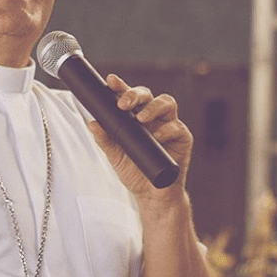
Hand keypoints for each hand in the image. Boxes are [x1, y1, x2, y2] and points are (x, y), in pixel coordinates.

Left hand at [88, 74, 192, 198]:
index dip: (121, 87)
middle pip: (148, 95)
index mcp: (136, 118)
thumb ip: (105, 140)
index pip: (129, 97)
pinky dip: (166, 130)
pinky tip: (157, 137)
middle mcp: (154, 118)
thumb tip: (93, 123)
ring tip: (141, 118)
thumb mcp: (116, 157)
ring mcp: (169, 126)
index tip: (111, 81)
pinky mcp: (183, 138)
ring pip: (167, 103)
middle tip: (123, 104)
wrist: (153, 195)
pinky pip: (177, 127)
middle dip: (135, 94)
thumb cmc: (136, 173)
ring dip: (153, 107)